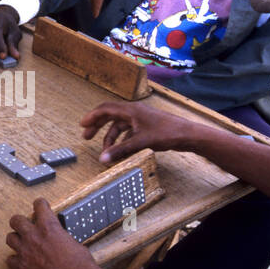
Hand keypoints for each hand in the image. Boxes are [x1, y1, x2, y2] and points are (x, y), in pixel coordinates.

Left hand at [6, 199, 96, 268]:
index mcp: (49, 226)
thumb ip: (60, 235)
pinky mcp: (22, 267)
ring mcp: (25, 251)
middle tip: (25, 226)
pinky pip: (10, 260)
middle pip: (16, 220)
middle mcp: (34, 236)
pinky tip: (21, 261)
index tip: (39, 207)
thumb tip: (58, 237)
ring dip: (16, 240)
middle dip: (20, 222)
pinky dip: (15, 260)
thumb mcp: (72, 241)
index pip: (38, 205)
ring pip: (9, 238)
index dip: (39, 205)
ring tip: (23, 244)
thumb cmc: (80, 264)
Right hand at [80, 101, 197, 162]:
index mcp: (131, 110)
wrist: (187, 134)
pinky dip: (122, 140)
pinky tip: (121, 151)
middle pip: (110, 116)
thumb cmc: (167, 133)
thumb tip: (103, 159)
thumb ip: (120, 150)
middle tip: (87, 136)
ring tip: (106, 152)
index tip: (82, 125)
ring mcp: (141, 119)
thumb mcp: (140, 142)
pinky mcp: (147, 127)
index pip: (106, 109)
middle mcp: (134, 112)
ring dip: (111, 138)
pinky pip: (129, 132)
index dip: (92, 117)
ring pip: (120, 126)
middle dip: (98, 126)